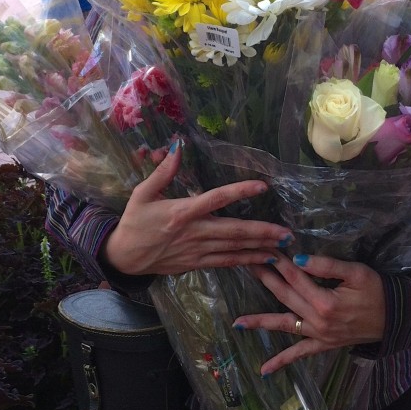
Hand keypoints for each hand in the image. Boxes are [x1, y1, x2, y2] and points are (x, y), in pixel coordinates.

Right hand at [104, 140, 293, 276]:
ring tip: (283, 246)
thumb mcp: (143, 193)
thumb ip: (163, 171)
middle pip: (234, 231)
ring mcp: (197, 251)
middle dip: (262, 232)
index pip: (216, 198)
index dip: (240, 191)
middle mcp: (194, 232)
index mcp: (182, 212)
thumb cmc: (134, 222)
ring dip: (260, 248)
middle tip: (287, 232)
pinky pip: (226, 263)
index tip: (263, 186)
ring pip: (234, 249)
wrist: (123, 258)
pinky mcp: (197, 264)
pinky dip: (246, 261)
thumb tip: (177, 145)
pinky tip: (263, 259)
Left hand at [234, 253, 386, 374]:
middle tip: (246, 265)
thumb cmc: (378, 291)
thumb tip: (298, 259)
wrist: (395, 319)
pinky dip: (282, 362)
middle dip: (265, 279)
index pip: (296, 276)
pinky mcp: (323, 345)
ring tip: (238, 323)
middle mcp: (318, 320)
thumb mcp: (357, 272)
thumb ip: (327, 266)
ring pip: (284, 325)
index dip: (279, 261)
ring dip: (260, 322)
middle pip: (285, 296)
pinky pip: (299, 354)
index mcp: (325, 301)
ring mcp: (319, 335)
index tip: (264, 249)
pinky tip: (263, 370)